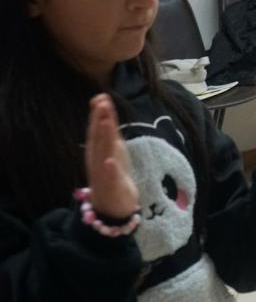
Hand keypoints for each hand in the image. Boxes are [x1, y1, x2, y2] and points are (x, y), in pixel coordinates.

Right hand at [84, 94, 139, 218]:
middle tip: (102, 102)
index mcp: (98, 150)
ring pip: (103, 153)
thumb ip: (109, 129)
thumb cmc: (112, 173)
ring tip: (104, 122)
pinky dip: (109, 168)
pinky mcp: (111, 186)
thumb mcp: (112, 148)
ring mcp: (103, 172)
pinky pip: (110, 177)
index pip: (97, 129)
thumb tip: (104, 105)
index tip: (102, 97)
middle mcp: (98, 159)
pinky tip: (109, 161)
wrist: (111, 204)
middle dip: (99, 120)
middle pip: (98, 138)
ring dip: (103, 138)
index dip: (98, 113)